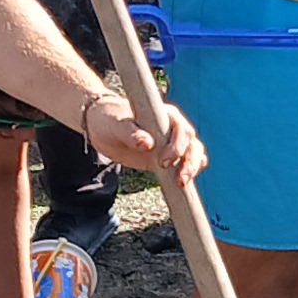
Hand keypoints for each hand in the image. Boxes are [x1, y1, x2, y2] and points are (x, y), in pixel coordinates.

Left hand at [82, 89, 203, 186]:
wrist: (102, 127)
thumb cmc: (109, 120)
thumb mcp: (115, 126)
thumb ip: (131, 134)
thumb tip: (148, 143)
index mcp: (165, 115)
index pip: (181, 129)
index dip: (178, 146)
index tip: (164, 162)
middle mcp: (173, 127)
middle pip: (192, 143)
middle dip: (189, 161)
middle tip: (178, 179)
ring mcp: (173, 142)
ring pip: (194, 153)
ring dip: (192, 168)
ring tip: (181, 183)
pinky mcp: (169, 156)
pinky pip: (187, 162)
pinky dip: (190, 171)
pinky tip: (184, 183)